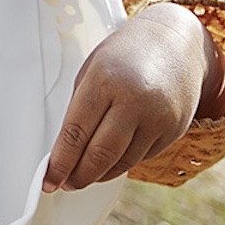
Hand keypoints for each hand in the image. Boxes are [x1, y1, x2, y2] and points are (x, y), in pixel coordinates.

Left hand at [41, 3, 224, 192]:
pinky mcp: (175, 129)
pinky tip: (111, 162)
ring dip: (100, 174)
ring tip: (84, 176)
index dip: (60, 162)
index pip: (76, 131)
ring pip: (122, 162)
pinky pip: (142, 157)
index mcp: (104, 80)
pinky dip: (123, 163)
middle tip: (65, 184)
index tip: (49, 179)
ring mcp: (158, 117)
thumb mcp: (94, 69)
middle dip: (79, 176)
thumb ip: (82, 106)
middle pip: (100, 154)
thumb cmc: (126, 53)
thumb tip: (67, 148)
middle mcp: (133, 100)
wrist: (176, 41)